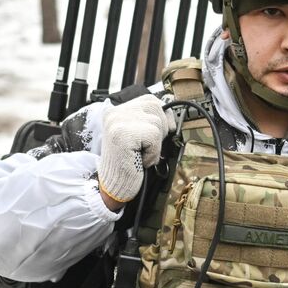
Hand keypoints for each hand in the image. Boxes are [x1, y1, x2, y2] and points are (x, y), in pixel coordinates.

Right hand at [97, 94, 170, 208]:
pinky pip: (153, 136)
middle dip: (160, 130)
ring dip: (155, 145)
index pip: (151, 101)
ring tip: (141, 154)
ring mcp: (117, 122)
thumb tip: (173, 116)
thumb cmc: (130, 164)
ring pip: (157, 123)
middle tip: (145, 148)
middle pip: (156, 107)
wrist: (116, 186)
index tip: (156, 135)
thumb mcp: (141, 137)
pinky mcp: (122, 134)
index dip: (162, 117)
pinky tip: (140, 160)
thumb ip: (151, 122)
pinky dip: (153, 152)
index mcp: (118, 111)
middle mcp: (115, 112)